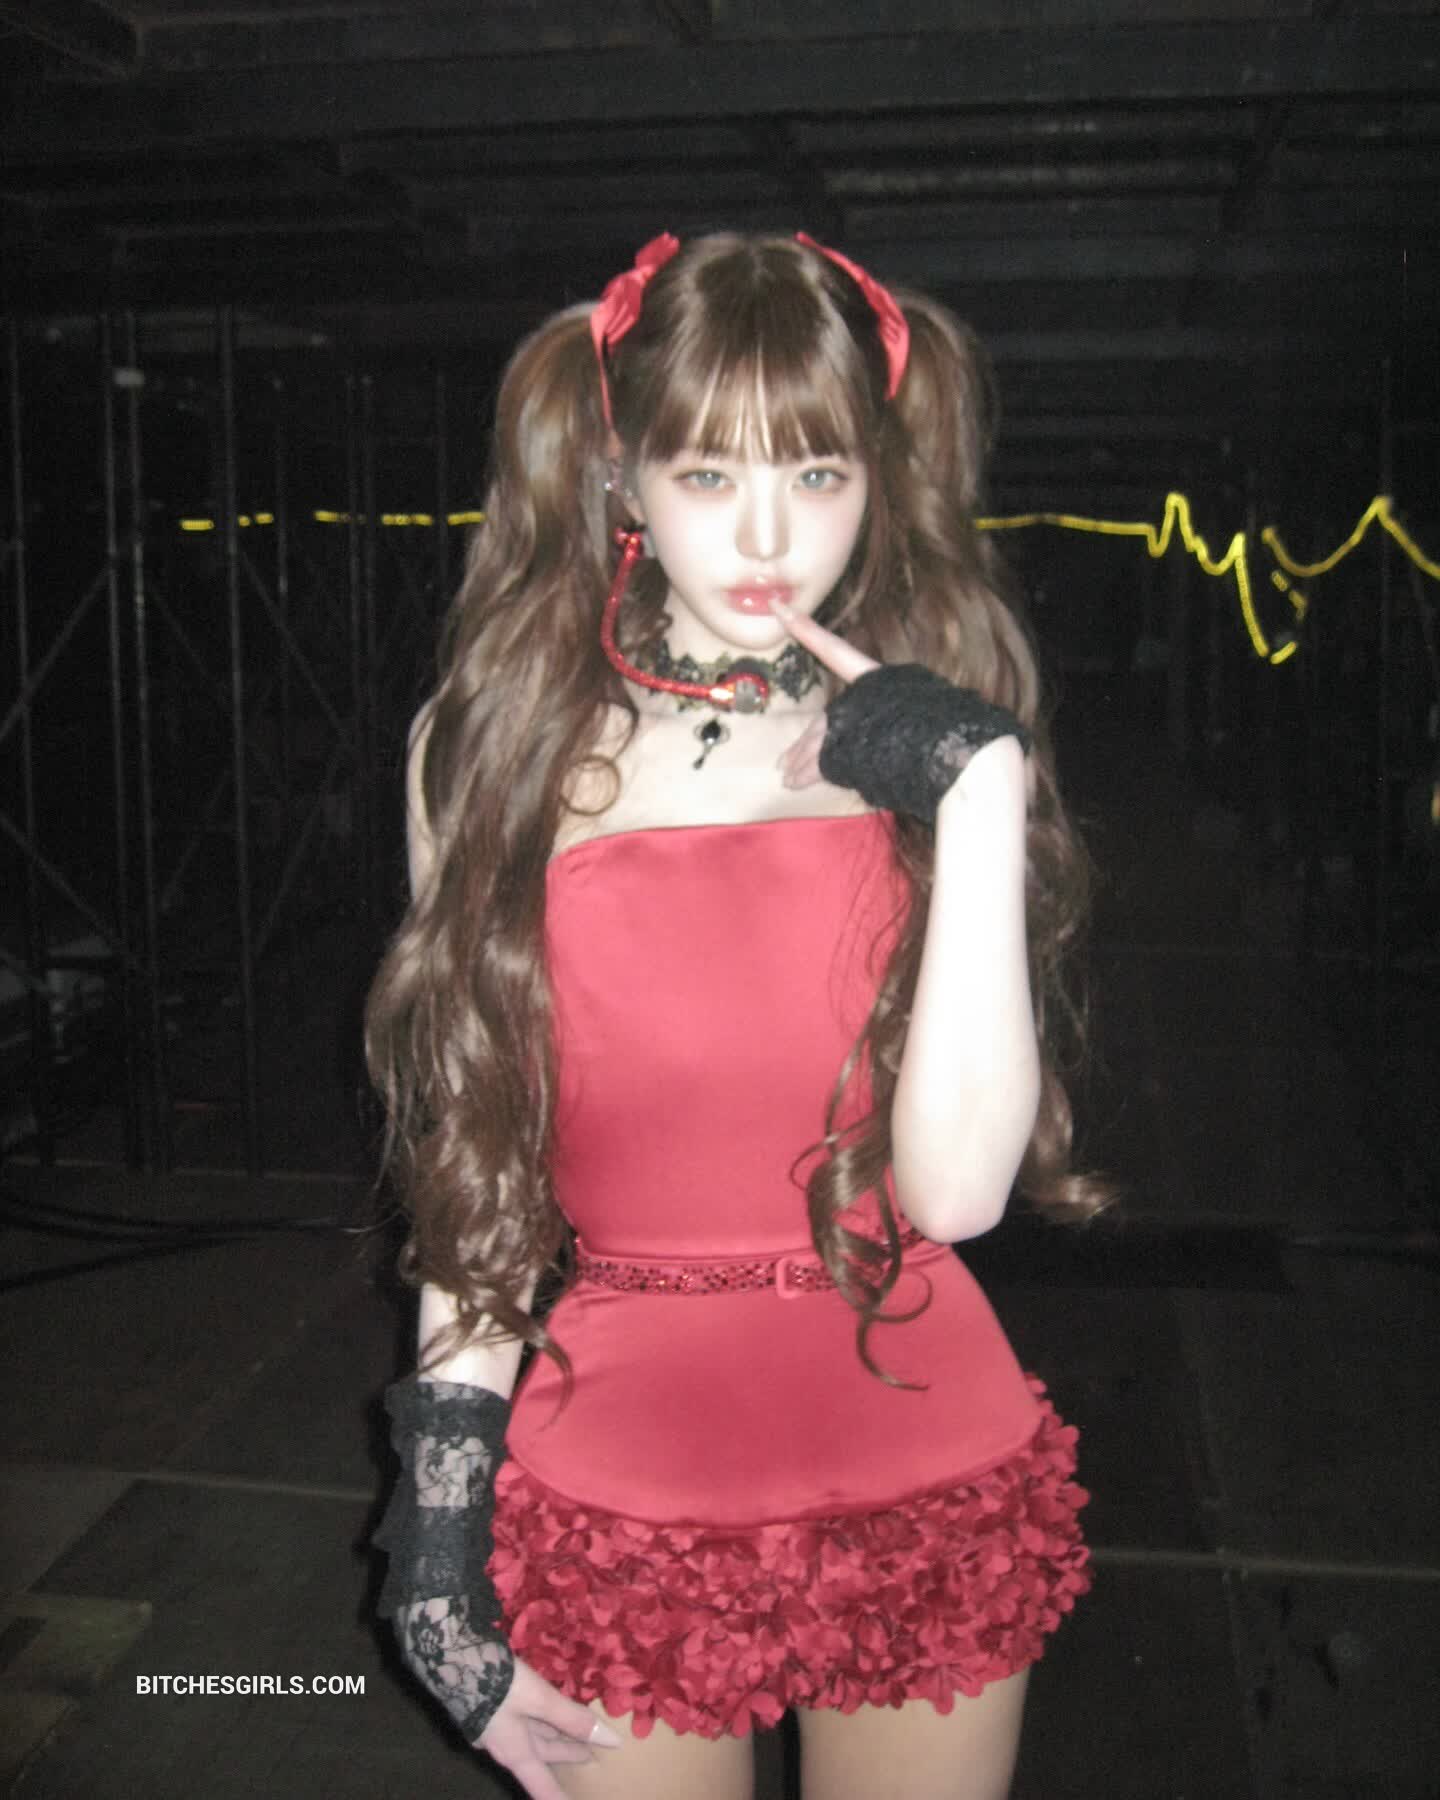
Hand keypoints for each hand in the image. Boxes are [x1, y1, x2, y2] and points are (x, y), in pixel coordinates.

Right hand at [478, 1656, 621, 1799]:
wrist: (450, 1656)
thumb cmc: (496, 1683)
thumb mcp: (539, 1699)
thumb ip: (573, 1719)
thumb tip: (610, 1741)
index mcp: (516, 1754)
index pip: (544, 1789)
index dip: (561, 1798)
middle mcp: (506, 1746)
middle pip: (544, 1757)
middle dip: (569, 1755)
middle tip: (594, 1756)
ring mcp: (497, 1727)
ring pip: (535, 1735)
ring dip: (558, 1735)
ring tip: (581, 1731)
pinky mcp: (493, 1706)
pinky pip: (527, 1719)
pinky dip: (545, 1717)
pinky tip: (553, 1706)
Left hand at [771, 599, 1030, 815]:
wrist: (971, 762)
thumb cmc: (964, 739)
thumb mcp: (931, 717)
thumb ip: (904, 719)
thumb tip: (897, 735)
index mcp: (886, 679)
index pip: (840, 652)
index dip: (808, 630)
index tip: (780, 611)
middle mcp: (868, 696)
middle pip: (826, 718)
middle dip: (806, 744)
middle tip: (786, 764)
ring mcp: (860, 721)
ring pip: (820, 741)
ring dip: (802, 762)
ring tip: (789, 778)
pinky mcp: (854, 748)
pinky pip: (822, 762)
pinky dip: (807, 772)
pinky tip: (794, 782)